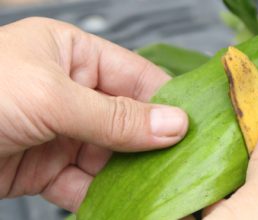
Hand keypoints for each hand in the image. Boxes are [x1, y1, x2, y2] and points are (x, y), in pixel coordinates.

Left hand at [0, 18, 187, 211]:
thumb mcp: (50, 96)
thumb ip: (115, 116)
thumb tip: (173, 124)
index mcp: (72, 55)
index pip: (136, 77)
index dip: (167, 103)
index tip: (195, 129)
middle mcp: (70, 91)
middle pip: (128, 120)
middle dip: (153, 145)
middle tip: (184, 166)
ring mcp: (59, 131)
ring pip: (110, 155)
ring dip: (131, 175)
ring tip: (160, 191)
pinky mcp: (44, 168)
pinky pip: (84, 183)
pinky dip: (102, 197)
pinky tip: (123, 206)